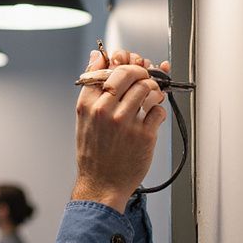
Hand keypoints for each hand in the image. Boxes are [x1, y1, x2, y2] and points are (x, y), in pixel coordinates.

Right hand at [71, 47, 168, 210]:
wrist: (101, 185)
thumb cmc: (94, 154)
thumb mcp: (83, 118)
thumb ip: (91, 88)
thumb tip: (96, 57)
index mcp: (88, 105)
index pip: (105, 68)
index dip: (119, 62)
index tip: (126, 67)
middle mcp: (105, 111)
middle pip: (129, 73)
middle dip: (140, 72)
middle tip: (143, 77)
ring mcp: (126, 123)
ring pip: (147, 88)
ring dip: (152, 90)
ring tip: (150, 98)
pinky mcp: (144, 135)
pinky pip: (158, 110)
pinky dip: (158, 110)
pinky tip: (152, 117)